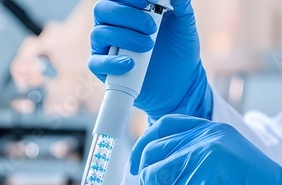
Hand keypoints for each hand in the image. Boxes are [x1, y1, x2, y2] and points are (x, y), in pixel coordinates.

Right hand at [89, 0, 212, 119]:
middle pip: (102, 10)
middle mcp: (112, 24)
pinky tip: (130, 64)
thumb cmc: (179, 48)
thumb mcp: (184, 23)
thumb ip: (181, 5)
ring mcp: (107, 47)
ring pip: (99, 34)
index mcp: (128, 8)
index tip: (146, 2)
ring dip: (124, 37)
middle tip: (151, 27)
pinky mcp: (105, 69)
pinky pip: (96, 63)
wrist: (182, 81)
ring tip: (148, 46)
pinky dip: (112, 62)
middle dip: (127, 16)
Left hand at [131, 115, 281, 184]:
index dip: (145, 143)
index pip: (164, 125)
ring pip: (153, 175)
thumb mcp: (231, 153)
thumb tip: (162, 162)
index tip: (139, 162)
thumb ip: (201, 149)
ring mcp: (199, 163)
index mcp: (212, 129)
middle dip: (144, 173)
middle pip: (153, 151)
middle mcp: (203, 141)